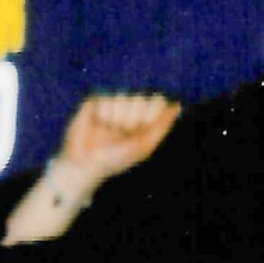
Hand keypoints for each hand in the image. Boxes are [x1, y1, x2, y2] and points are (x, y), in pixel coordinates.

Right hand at [53, 90, 179, 184]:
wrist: (86, 165)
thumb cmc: (115, 160)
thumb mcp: (144, 146)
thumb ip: (162, 125)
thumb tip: (177, 105)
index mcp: (142, 118)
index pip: (156, 100)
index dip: (150, 115)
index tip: (141, 130)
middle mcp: (127, 108)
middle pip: (139, 98)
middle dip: (132, 119)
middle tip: (122, 134)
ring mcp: (110, 103)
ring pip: (122, 97)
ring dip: (116, 118)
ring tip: (109, 131)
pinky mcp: (94, 101)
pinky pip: (105, 98)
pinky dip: (103, 114)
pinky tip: (97, 124)